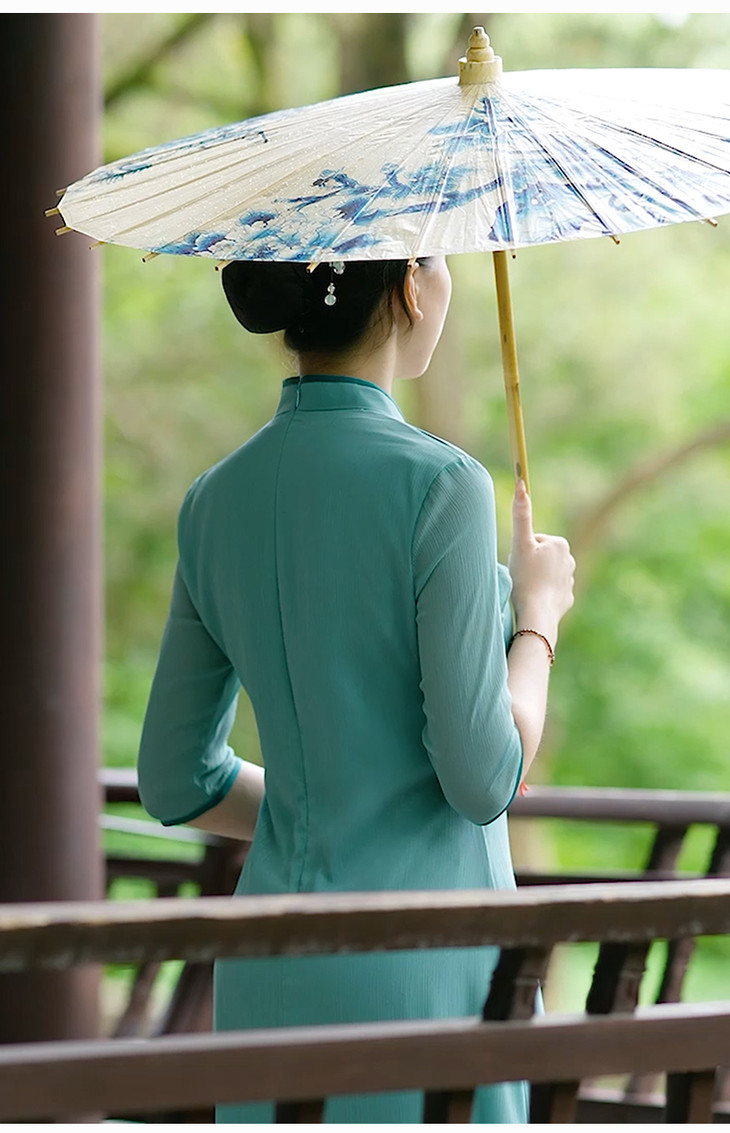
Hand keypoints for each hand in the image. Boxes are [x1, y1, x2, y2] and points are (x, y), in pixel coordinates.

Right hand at [508, 480, 574, 633]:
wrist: (538, 615)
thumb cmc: (527, 578)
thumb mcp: (520, 544)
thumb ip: (521, 514)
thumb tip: (521, 484)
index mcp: (560, 544)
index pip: (534, 541)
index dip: (523, 551)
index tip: (521, 564)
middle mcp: (570, 559)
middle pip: (540, 557)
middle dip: (530, 565)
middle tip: (522, 576)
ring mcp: (570, 580)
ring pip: (544, 574)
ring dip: (535, 579)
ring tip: (528, 589)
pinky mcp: (567, 598)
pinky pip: (550, 591)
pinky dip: (542, 594)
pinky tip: (536, 600)